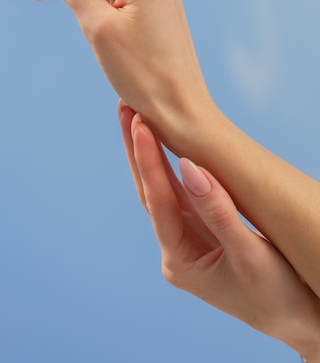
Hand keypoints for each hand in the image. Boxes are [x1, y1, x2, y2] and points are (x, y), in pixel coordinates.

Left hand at [118, 101, 319, 358]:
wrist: (299, 318)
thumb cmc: (277, 295)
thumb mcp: (249, 255)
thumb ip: (219, 212)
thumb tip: (189, 166)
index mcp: (180, 261)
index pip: (157, 202)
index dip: (148, 161)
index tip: (140, 124)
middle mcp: (178, 247)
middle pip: (150, 190)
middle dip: (137, 149)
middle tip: (126, 107)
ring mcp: (190, 236)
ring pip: (164, 187)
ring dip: (151, 152)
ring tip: (138, 115)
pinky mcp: (205, 228)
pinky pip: (184, 190)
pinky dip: (174, 164)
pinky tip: (166, 141)